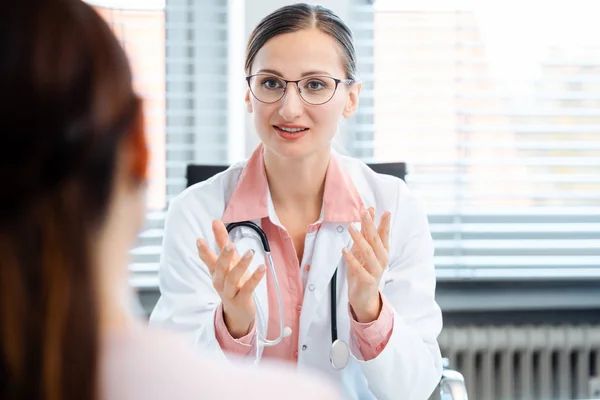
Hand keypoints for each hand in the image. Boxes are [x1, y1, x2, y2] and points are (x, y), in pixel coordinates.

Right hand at [197, 220, 265, 337]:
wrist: (237, 312)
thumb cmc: (232, 282)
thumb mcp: (228, 261)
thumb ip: (221, 240)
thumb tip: (215, 221)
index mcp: (215, 271)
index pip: (208, 260)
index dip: (203, 251)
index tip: (199, 240)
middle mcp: (220, 281)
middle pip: (220, 268)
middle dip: (224, 257)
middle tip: (230, 244)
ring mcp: (230, 292)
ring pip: (233, 279)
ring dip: (241, 265)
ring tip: (250, 253)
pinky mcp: (241, 300)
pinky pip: (248, 288)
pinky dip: (255, 278)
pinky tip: (262, 267)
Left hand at [342, 208, 390, 322]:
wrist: (364, 298)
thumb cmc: (364, 271)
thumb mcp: (364, 250)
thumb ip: (366, 232)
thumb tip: (369, 211)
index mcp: (382, 252)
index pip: (384, 234)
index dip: (383, 223)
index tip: (382, 210)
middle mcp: (382, 260)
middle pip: (376, 240)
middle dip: (371, 226)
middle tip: (365, 212)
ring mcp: (376, 271)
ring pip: (368, 252)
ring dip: (359, 239)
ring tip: (350, 227)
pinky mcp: (368, 281)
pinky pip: (359, 269)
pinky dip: (351, 259)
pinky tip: (344, 250)